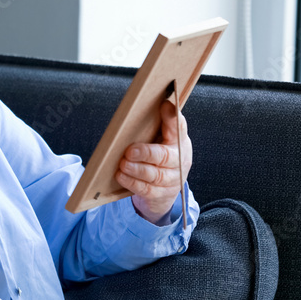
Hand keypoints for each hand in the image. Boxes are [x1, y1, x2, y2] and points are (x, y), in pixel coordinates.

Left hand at [118, 100, 192, 224]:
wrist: (165, 190)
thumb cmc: (158, 157)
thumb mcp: (160, 140)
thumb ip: (156, 126)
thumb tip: (140, 106)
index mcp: (179, 142)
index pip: (178, 127)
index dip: (173, 117)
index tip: (165, 105)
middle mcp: (179, 160)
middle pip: (165, 156)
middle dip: (147, 153)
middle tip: (130, 151)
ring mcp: (172, 180)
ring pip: (155, 175)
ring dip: (137, 169)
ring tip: (123, 164)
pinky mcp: (161, 194)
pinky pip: (146, 189)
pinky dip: (132, 182)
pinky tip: (121, 176)